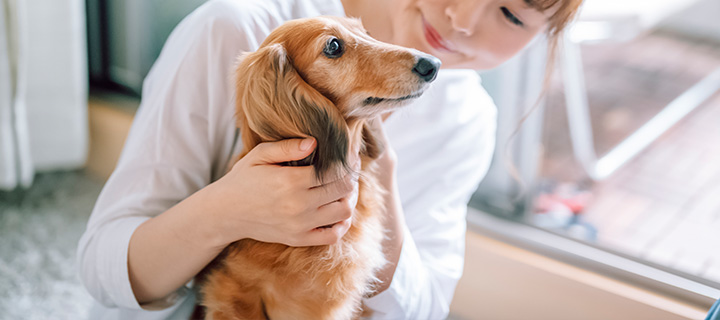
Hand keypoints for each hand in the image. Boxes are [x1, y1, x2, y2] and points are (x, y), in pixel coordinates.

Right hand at [206, 138, 360, 247]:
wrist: (225, 213)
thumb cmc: (243, 179)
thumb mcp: (259, 155)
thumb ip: (287, 147)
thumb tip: (314, 142)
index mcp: (290, 180)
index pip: (335, 170)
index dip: (347, 162)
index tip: (349, 156)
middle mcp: (298, 204)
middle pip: (343, 190)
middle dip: (350, 178)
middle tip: (348, 171)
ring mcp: (300, 225)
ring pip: (343, 212)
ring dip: (348, 199)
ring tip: (342, 190)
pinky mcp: (298, 239)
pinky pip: (332, 236)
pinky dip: (341, 224)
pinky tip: (336, 212)